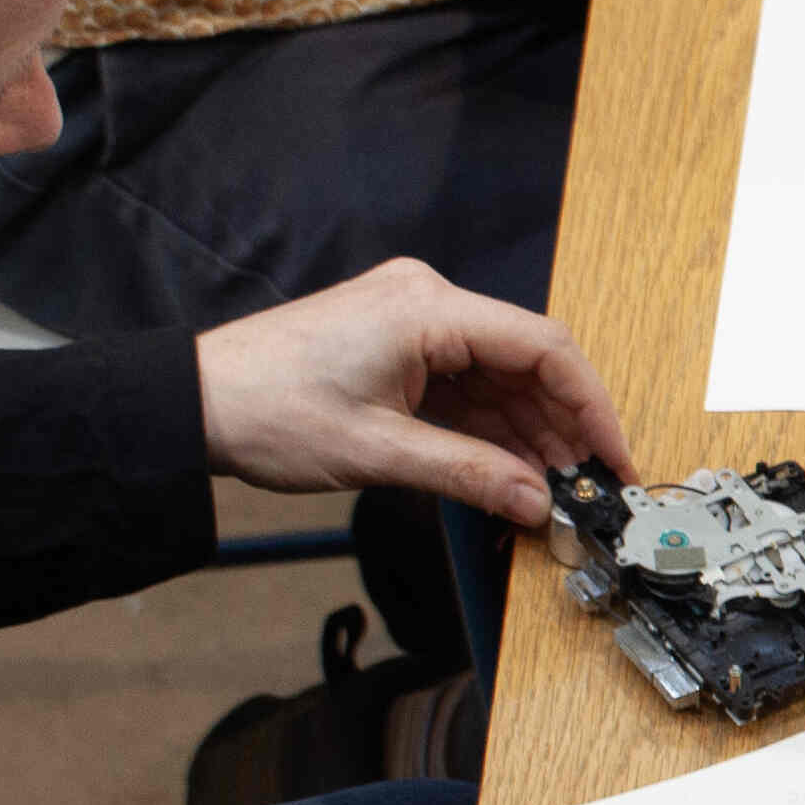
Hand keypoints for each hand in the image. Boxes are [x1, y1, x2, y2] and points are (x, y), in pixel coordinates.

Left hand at [194, 256, 630, 527]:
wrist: (191, 402)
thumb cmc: (264, 409)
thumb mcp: (378, 452)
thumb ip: (471, 476)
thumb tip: (539, 504)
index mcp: (427, 309)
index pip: (545, 349)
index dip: (592, 407)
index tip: (614, 457)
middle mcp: (427, 300)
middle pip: (528, 361)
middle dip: (563, 426)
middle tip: (588, 485)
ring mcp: (412, 320)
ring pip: (500, 375)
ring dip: (529, 431)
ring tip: (554, 487)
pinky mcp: (398, 344)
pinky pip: (467, 381)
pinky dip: (491, 425)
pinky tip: (511, 466)